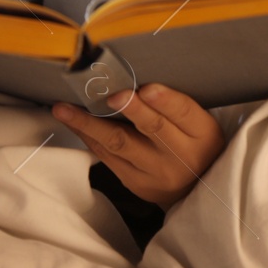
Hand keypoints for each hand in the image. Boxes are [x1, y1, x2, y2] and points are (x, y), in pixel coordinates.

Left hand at [53, 83, 226, 209]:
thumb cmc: (196, 144)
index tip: (147, 88)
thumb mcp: (200, 123)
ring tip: (64, 109)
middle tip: (110, 94)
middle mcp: (181, 155)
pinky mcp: (134, 182)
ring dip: (89, 124)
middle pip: (152, 128)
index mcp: (203, 133)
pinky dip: (89, 137)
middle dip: (130, 109)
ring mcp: (155, 172)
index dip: (165, 100)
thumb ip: (176, 104)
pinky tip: (73, 123)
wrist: (195, 189)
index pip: (184, 112)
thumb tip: (136, 77)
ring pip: (119, 144)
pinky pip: (107, 157)